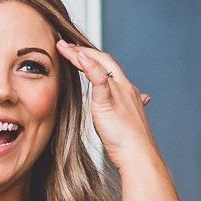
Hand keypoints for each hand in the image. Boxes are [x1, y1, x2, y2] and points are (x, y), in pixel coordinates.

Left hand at [55, 40, 153, 166]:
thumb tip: (134, 103)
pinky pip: (98, 78)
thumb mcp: (126, 121)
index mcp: (127, 91)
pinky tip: (78, 56)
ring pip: (99, 64)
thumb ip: (124, 109)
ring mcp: (119, 92)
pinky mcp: (109, 101)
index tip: (76, 54)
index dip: (92, 58)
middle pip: (104, 59)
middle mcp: (125, 87)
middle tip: (65, 44)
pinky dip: (88, 65)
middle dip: (83, 49)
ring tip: (62, 46)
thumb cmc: (130, 144)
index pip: (108, 67)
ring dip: (79, 53)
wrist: (138, 155)